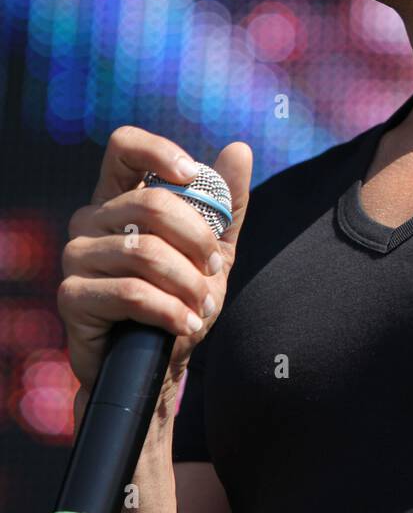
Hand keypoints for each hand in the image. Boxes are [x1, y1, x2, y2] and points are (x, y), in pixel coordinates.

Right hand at [58, 127, 252, 402]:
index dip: (158, 151)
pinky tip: (185, 324)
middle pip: (150, 203)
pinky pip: (130, 292)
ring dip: (187, 283)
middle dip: (198, 240)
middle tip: (215, 271)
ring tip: (203, 307)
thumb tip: (240, 149)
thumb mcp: (213, 250)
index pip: (125, 147)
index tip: (192, 176)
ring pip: (144, 252)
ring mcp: (76, 255)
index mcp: (120, 198)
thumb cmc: (180, 299)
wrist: (158, 364)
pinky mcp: (72, 295)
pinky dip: (169, 310)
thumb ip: (225, 204)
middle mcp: (90, 219)